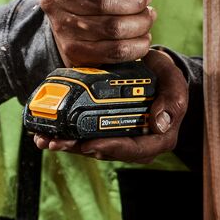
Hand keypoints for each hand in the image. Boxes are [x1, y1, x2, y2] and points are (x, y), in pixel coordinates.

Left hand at [32, 49, 187, 162]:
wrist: (151, 67)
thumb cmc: (164, 77)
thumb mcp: (174, 83)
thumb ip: (173, 100)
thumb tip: (160, 123)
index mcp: (158, 138)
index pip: (134, 150)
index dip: (111, 149)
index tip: (90, 144)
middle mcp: (137, 143)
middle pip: (107, 151)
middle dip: (79, 149)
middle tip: (57, 142)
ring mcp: (119, 137)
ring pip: (92, 146)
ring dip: (67, 145)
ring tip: (45, 139)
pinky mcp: (104, 129)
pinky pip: (85, 136)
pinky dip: (66, 135)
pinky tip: (46, 134)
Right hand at [39, 0, 164, 65]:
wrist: (73, 18)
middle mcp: (56, 0)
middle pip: (101, 1)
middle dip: (134, 0)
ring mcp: (64, 28)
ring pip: (113, 27)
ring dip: (140, 22)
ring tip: (146, 16)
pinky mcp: (76, 52)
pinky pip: (116, 51)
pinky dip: (137, 44)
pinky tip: (141, 35)